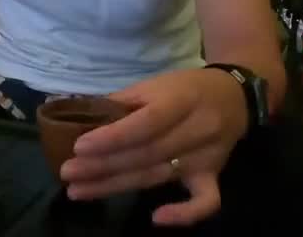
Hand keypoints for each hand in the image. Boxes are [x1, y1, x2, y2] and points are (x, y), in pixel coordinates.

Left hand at [58, 68, 247, 226]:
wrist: (234, 95)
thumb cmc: (184, 88)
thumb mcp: (152, 84)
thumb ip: (120, 102)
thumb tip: (77, 115)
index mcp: (180, 100)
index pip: (145, 123)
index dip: (112, 137)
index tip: (79, 147)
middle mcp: (196, 129)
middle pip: (146, 154)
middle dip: (103, 166)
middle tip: (68, 173)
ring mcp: (207, 156)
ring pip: (159, 175)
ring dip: (117, 186)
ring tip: (80, 191)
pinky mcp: (214, 175)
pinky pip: (206, 200)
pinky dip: (185, 213)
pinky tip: (157, 219)